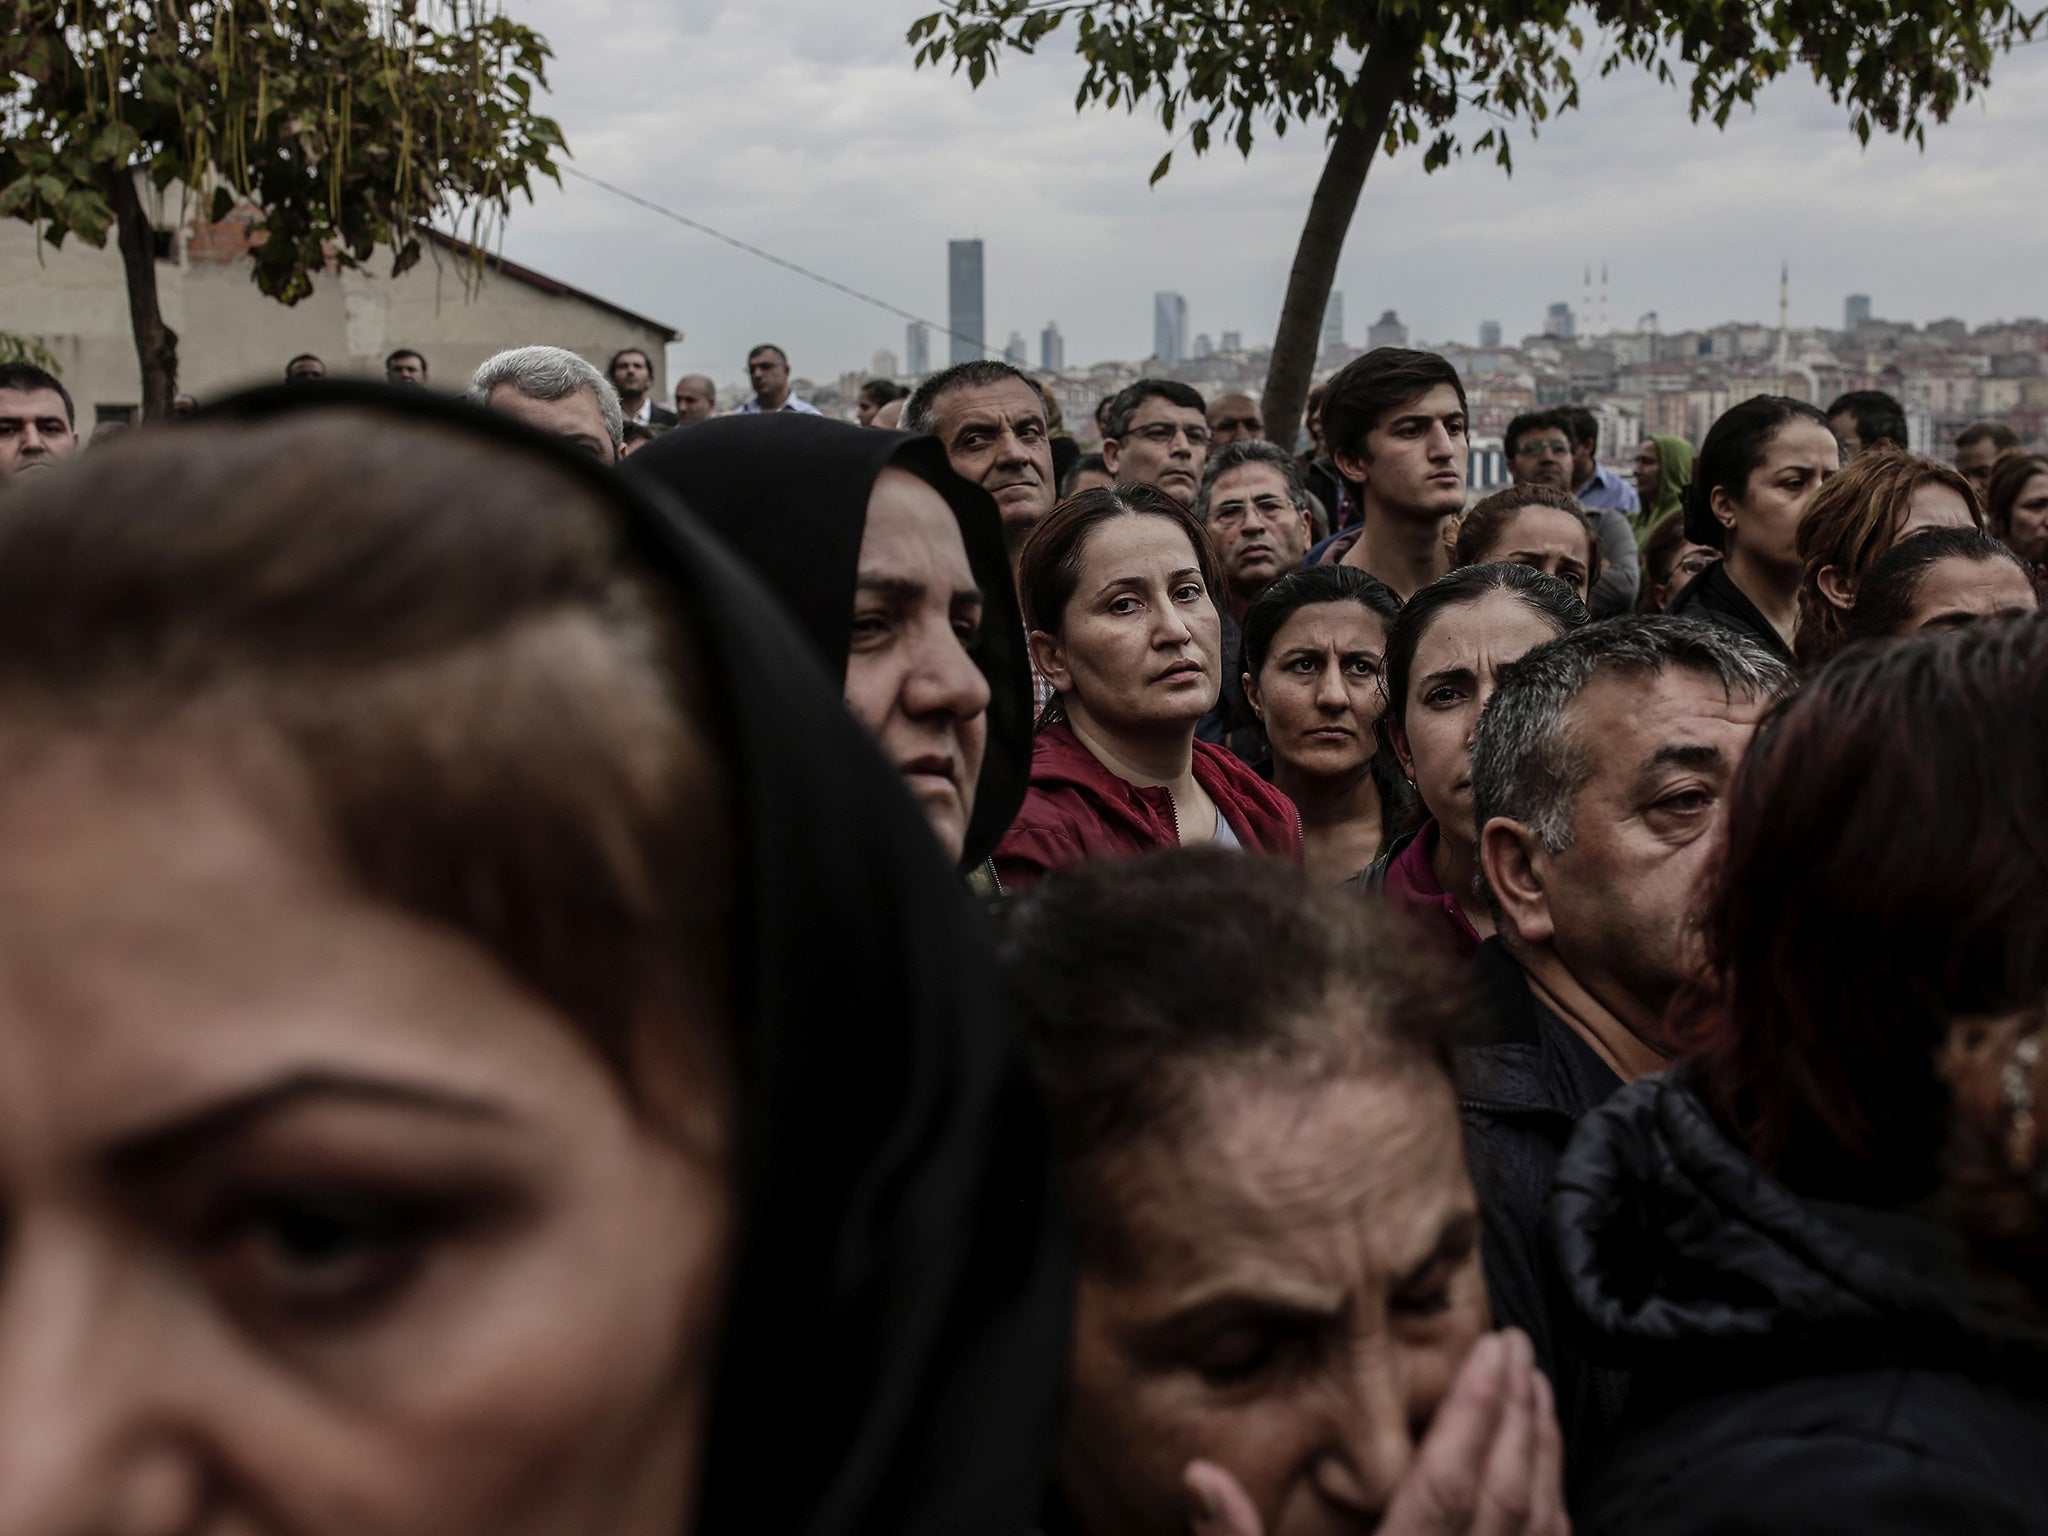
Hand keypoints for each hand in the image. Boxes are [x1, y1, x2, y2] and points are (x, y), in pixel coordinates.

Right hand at [1184, 1330, 1568, 1535]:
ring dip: (1542, 1456)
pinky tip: (1555, 1490)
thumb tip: (1200, 1475)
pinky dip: (1555, 1518)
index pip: (1444, 1488)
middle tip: (1519, 1348)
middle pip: (1503, 1497)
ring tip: (1539, 1394)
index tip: (1492, 1351)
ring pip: (1536, 1528)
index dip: (1472, 1416)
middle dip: (1515, 1415)